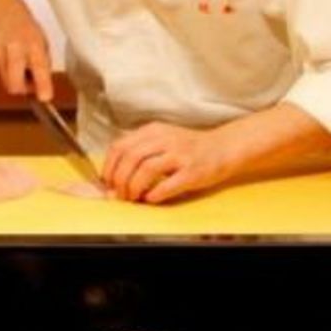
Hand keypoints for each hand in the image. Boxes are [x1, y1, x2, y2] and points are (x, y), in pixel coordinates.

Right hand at [0, 5, 54, 101]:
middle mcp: (14, 49)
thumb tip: (41, 93)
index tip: (45, 98)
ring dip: (15, 81)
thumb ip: (42, 69)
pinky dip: (6, 73)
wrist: (6, 14)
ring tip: (19, 65)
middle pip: (15, 85)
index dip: (42, 86)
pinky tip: (9, 59)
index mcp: (34, 44)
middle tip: (30, 83)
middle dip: (23, 90)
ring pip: (7, 84)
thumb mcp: (43, 46)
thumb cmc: (28, 32)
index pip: (39, 68)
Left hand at [102, 123, 236, 203]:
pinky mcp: (192, 171)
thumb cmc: (188, 148)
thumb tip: (113, 176)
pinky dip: (154, 194)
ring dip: (134, 187)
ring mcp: (180, 155)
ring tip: (133, 197)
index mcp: (153, 131)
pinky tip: (151, 199)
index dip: (109, 167)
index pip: (120, 146)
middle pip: (130, 157)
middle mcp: (165, 140)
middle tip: (119, 194)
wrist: (223, 147)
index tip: (107, 182)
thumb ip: (139, 151)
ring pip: (146, 169)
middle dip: (120, 180)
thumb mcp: (161, 139)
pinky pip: (168, 184)